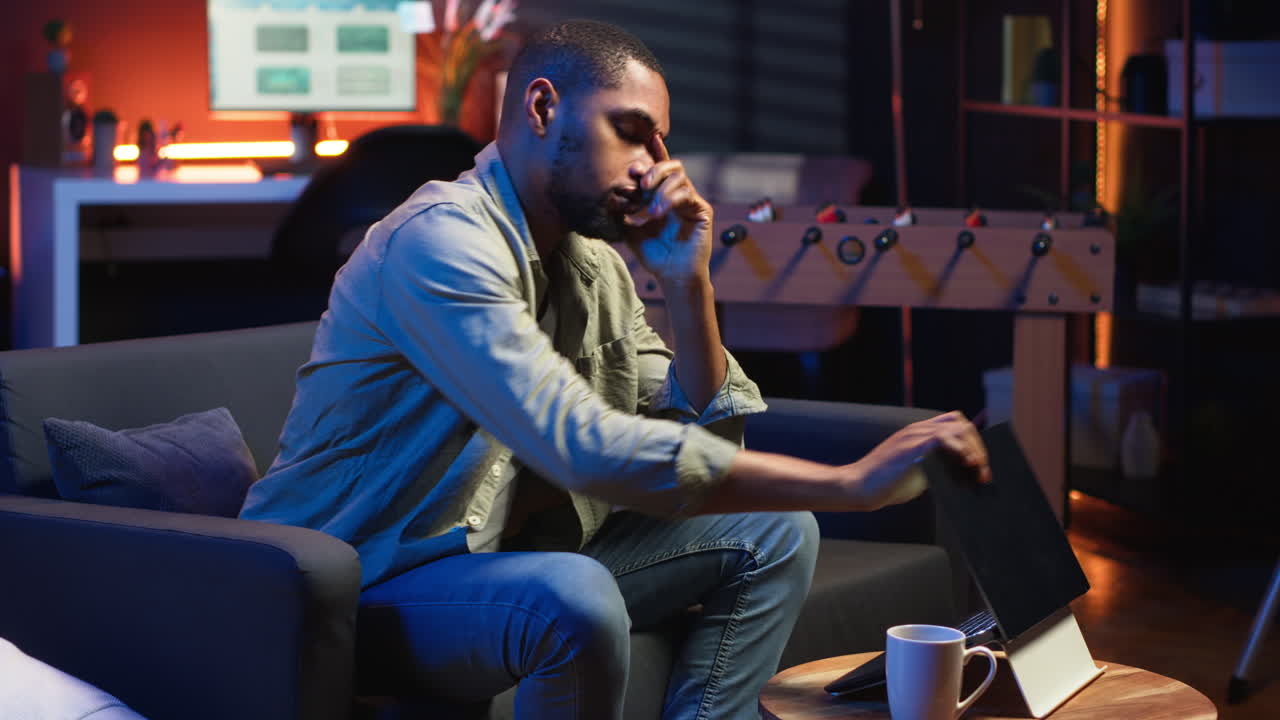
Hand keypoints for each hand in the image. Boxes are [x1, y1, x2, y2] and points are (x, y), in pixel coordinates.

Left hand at [623, 133, 713, 287]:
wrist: (673, 276)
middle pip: (672, 166)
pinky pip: (688, 194)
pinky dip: (670, 200)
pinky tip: (659, 214)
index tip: (633, 168)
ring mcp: (692, 202)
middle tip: (642, 184)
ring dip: (661, 190)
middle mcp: (680, 195)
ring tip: (651, 212)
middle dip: (655, 170)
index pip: (660, 170)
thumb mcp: (630, 232)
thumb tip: (608, 197)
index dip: (651, 158)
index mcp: (664, 196)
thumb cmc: (655, 256)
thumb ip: (621, 214)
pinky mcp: (702, 210)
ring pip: (680, 177)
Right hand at [845, 411, 990, 510]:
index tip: (978, 465)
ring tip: (977, 470)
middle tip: (982, 470)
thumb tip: (962, 475)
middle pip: (961, 423)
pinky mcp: (911, 448)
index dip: (971, 442)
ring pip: (957, 428)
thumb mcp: (915, 471)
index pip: (954, 424)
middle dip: (978, 446)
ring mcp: (914, 437)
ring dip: (973, 449)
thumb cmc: (884, 484)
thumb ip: (934, 465)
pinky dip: (960, 451)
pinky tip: (965, 465)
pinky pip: (943, 439)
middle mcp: (917, 430)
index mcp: (917, 433)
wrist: (858, 487)